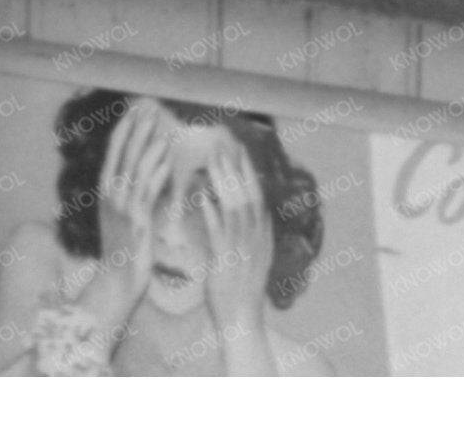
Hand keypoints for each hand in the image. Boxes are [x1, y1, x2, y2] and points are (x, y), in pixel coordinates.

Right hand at [82, 100, 175, 325]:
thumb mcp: (119, 213)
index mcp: (105, 189)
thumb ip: (127, 190)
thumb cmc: (122, 246)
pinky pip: (147, 191)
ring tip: (161, 130)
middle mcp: (110, 194)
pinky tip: (166, 160)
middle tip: (149, 110)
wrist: (118, 278)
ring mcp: (122, 207)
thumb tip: (139, 167)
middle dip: (136, 132)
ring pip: (135, 170)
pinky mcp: (136, 220)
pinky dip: (156, 172)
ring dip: (148, 148)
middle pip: (123, 155)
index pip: (113, 151)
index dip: (125, 130)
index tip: (135, 111)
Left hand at [201, 144, 278, 365]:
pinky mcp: (227, 262)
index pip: (257, 194)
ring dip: (224, 183)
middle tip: (224, 143)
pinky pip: (219, 232)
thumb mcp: (250, 254)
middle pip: (248, 195)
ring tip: (212, 161)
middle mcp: (256, 238)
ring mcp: (243, 249)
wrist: (242, 320)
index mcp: (263, 235)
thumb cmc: (240, 288)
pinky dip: (212, 213)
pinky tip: (201, 197)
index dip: (247, 170)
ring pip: (236, 208)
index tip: (237, 148)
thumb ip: (244, 230)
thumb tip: (231, 204)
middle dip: (236, 168)